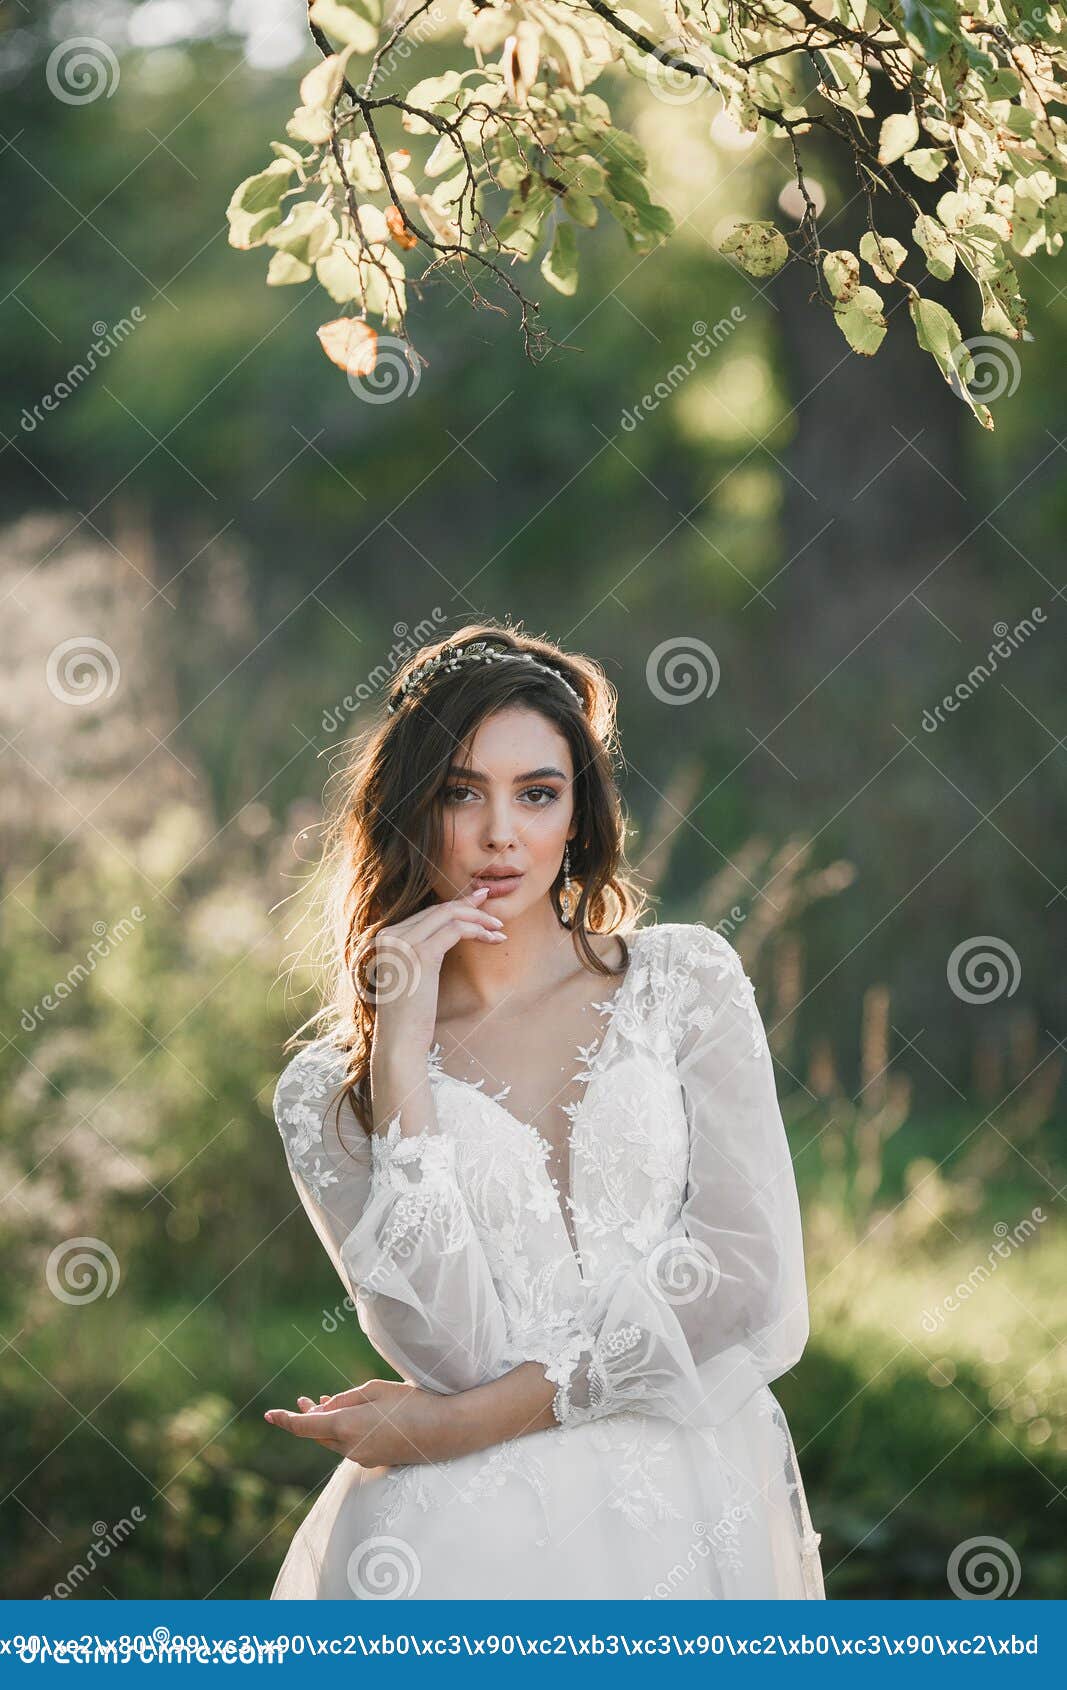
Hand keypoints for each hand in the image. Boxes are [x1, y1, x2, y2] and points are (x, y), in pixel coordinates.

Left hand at [263, 1379, 463, 1467]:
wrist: (444, 1431)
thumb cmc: (411, 1402)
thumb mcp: (375, 1390)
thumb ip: (345, 1399)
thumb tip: (324, 1407)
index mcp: (346, 1427)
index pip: (305, 1427)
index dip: (285, 1420)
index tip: (269, 1414)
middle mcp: (349, 1448)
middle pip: (317, 1434)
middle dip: (306, 1417)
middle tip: (301, 1399)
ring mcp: (362, 1458)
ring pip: (333, 1440)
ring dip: (326, 1423)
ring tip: (322, 1402)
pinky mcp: (374, 1461)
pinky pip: (349, 1446)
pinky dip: (343, 1432)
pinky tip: (348, 1417)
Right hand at [369, 882, 506, 1063]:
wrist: (399, 1041)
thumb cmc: (409, 1015)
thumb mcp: (411, 975)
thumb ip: (420, 951)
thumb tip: (447, 934)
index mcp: (384, 937)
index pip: (426, 914)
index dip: (455, 908)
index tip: (478, 906)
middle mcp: (390, 934)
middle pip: (438, 910)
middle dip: (471, 909)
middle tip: (495, 916)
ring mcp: (403, 942)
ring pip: (449, 916)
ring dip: (479, 920)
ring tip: (499, 930)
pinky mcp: (421, 953)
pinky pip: (456, 930)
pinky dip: (478, 931)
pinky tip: (494, 940)